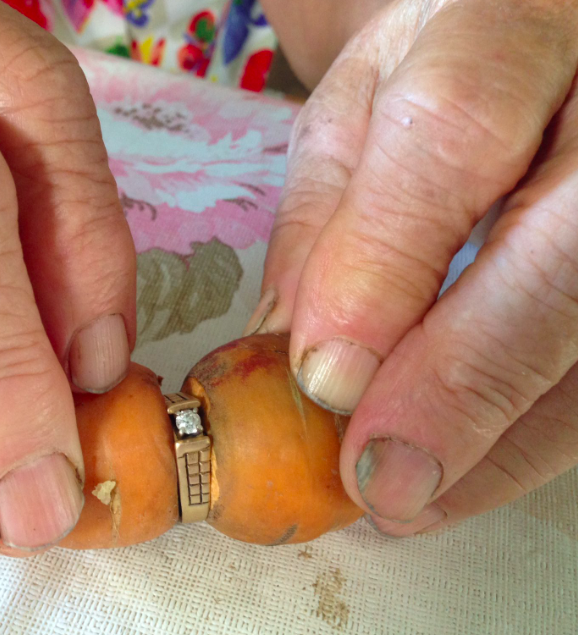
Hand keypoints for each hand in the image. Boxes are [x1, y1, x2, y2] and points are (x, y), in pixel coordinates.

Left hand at [254, 0, 577, 534]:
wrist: (534, 47)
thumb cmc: (436, 76)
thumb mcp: (357, 114)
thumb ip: (326, 221)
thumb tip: (299, 357)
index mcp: (507, 27)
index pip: (455, 134)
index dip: (384, 266)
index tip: (322, 376)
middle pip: (565, 250)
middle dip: (463, 381)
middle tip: (380, 480)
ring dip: (504, 436)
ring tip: (409, 498)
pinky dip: (534, 436)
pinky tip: (467, 470)